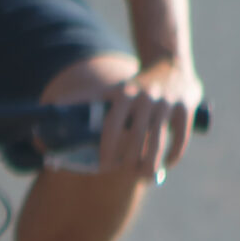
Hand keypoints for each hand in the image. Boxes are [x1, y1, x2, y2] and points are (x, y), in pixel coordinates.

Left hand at [98, 61, 202, 181]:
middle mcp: (145, 98)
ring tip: (145, 177)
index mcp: (124, 95)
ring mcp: (167, 102)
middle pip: (135, 139)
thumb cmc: (135, 86)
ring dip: (151, 164)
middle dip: (129, 162)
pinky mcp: (186, 106)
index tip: (105, 167)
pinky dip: (174, 153)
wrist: (170, 63)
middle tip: (125, 174)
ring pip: (158, 141)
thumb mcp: (112, 89)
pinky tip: (168, 164)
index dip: (107, 150)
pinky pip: (180, 136)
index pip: (112, 127)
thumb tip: (53, 107)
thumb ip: (86, 99)